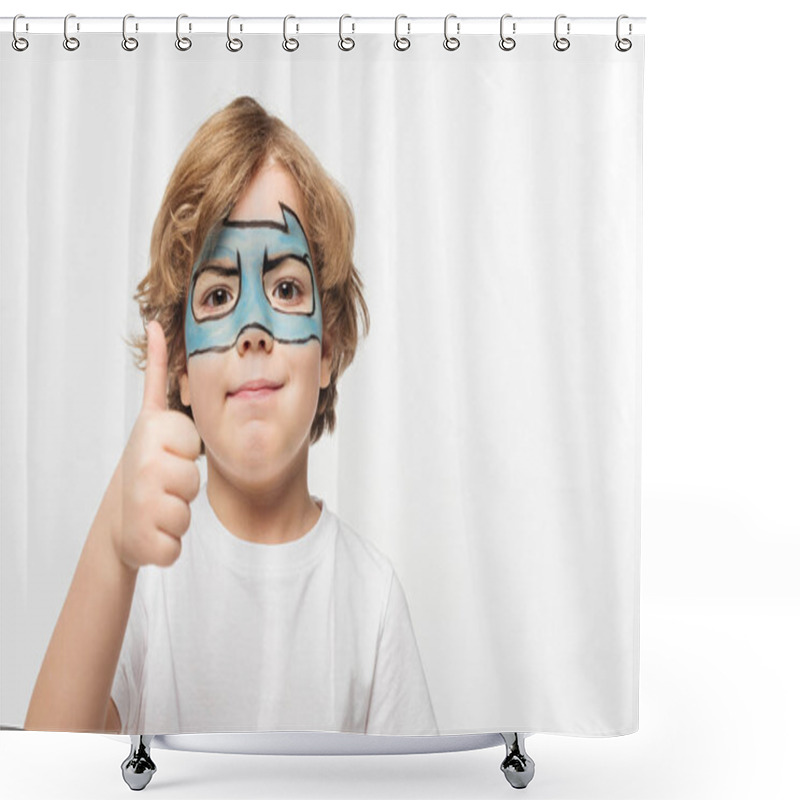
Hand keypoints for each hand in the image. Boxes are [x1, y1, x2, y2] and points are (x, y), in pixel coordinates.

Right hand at [115, 320, 201, 568]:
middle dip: (182, 487)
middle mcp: (145, 463)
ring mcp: (144, 502)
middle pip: (194, 481)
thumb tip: (154, 322)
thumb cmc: (144, 467)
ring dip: (175, 515)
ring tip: (152, 506)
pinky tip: (148, 532)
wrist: (116, 520)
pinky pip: (177, 545)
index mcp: (151, 431)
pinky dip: (167, 544)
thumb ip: (158, 374)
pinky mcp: (148, 543)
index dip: (185, 454)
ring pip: (187, 513)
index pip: (195, 445)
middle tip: (158, 483)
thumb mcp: (151, 418)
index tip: (163, 453)